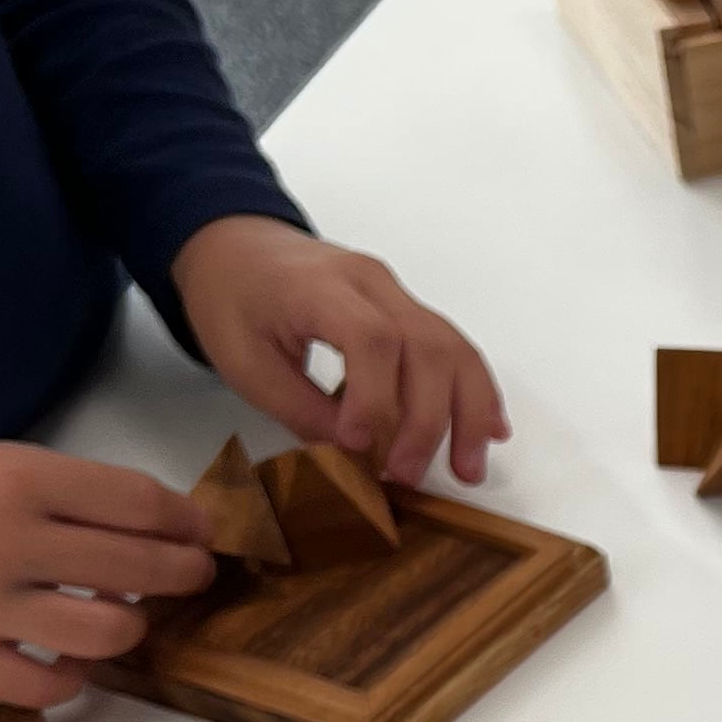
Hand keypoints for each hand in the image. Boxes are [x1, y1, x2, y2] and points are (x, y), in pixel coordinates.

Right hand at [0, 443, 211, 705]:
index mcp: (17, 480)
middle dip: (183, 573)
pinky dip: (71, 677)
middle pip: (137, 569)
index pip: (139, 504)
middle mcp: (0, 543)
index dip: (186, 522)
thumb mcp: (2, 465)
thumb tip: (169, 530)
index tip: (200, 532)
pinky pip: (45, 689)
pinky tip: (68, 658)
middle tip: (190, 573)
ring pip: (106, 635)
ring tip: (123, 616)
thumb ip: (78, 496)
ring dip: (131, 627)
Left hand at [172, 218, 507, 488]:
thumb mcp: (244, 362)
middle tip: (406, 475)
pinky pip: (455, 347)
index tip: (357, 447)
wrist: (235, 246)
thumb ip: (299, 408)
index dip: (375, 399)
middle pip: (426, 346)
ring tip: (468, 468)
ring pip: (453, 348)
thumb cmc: (232, 298)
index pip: (371, 339)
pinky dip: (476, 392)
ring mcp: (397, 293)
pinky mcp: (408, 309)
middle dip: (427, 420)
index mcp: (321, 287)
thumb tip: (353, 455)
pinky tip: (489, 430)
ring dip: (468, 413)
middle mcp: (371, 283)